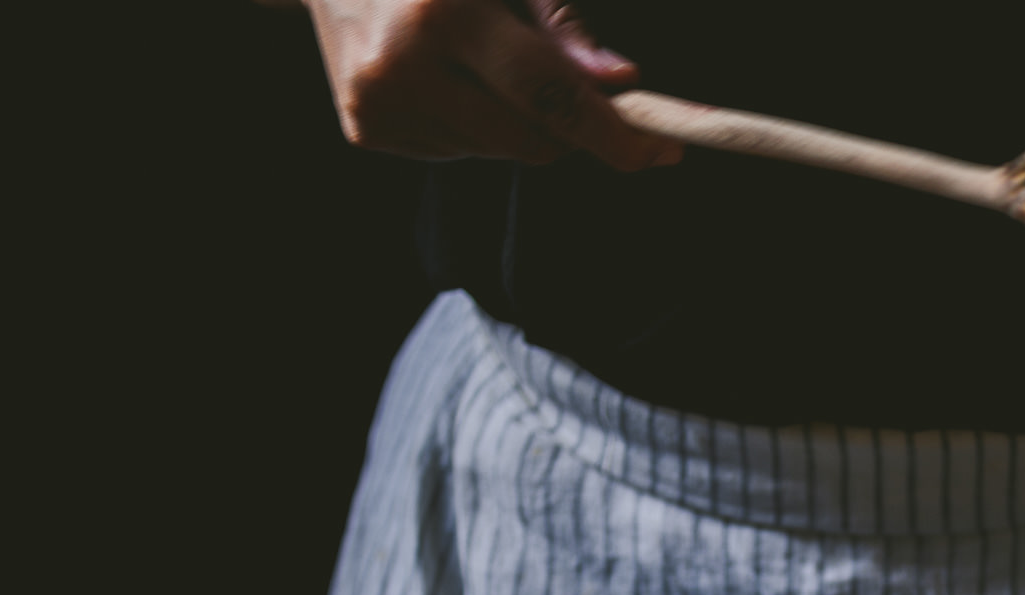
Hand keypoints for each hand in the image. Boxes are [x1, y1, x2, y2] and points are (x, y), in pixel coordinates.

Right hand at [303, 0, 681, 167]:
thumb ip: (561, 29)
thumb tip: (622, 83)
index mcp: (445, 13)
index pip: (547, 92)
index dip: (610, 130)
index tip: (659, 151)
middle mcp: (404, 64)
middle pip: (527, 139)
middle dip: (564, 127)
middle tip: (569, 89)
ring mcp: (379, 104)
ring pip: (494, 151)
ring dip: (509, 121)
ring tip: (474, 60)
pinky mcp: (365, 129)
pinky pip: (455, 151)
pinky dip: (468, 124)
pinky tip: (441, 77)